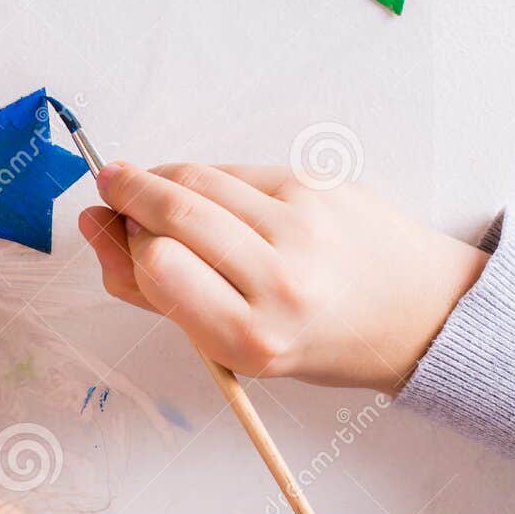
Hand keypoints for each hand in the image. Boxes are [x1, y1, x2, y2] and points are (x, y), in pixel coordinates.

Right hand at [78, 163, 487, 391]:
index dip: (130, 243)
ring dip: (164, 178)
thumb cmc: (313, 336)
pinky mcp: (320, 186)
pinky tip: (220, 197)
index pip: (158, 267)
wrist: (419, 314)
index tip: (117, 231)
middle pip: (175, 212)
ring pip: (202, 179)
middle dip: (132, 192)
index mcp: (254, 338)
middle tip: (112, 185)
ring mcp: (306, 227)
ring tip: (158, 189)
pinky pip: (240, 170)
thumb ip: (152, 291)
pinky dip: (215, 179)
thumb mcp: (231, 343)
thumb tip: (94, 223)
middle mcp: (283, 282)